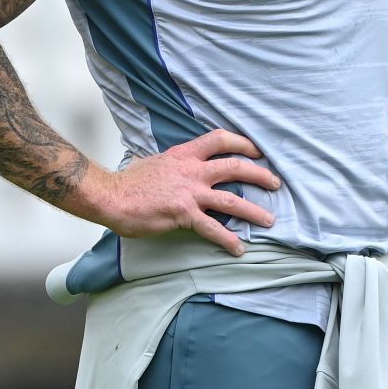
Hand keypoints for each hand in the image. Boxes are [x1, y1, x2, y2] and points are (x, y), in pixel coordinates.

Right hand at [78, 129, 279, 255]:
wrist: (111, 196)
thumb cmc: (129, 182)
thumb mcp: (157, 162)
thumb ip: (176, 164)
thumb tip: (182, 167)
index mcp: (185, 154)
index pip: (220, 139)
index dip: (243, 143)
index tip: (258, 150)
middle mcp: (192, 171)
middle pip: (235, 167)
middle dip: (260, 174)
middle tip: (276, 183)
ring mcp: (190, 193)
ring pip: (231, 200)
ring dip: (254, 211)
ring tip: (269, 220)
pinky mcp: (184, 215)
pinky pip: (213, 228)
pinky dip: (228, 239)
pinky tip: (239, 248)